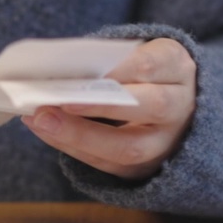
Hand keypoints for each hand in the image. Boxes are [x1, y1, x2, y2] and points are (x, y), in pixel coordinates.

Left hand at [22, 38, 195, 180]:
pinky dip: (74, 148)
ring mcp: (168, 142)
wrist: (172, 106)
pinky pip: (110, 165)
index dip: (115, 70)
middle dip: (99, 105)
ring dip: (80, 135)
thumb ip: (105, 61)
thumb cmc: (139, 72)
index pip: (149, 65)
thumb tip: (58, 71)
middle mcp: (181, 106)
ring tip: (41, 120)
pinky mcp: (147, 168)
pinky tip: (46, 132)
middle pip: (149, 107)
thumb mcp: (134, 55)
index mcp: (178, 67)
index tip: (80, 72)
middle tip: (55, 100)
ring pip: (130, 147)